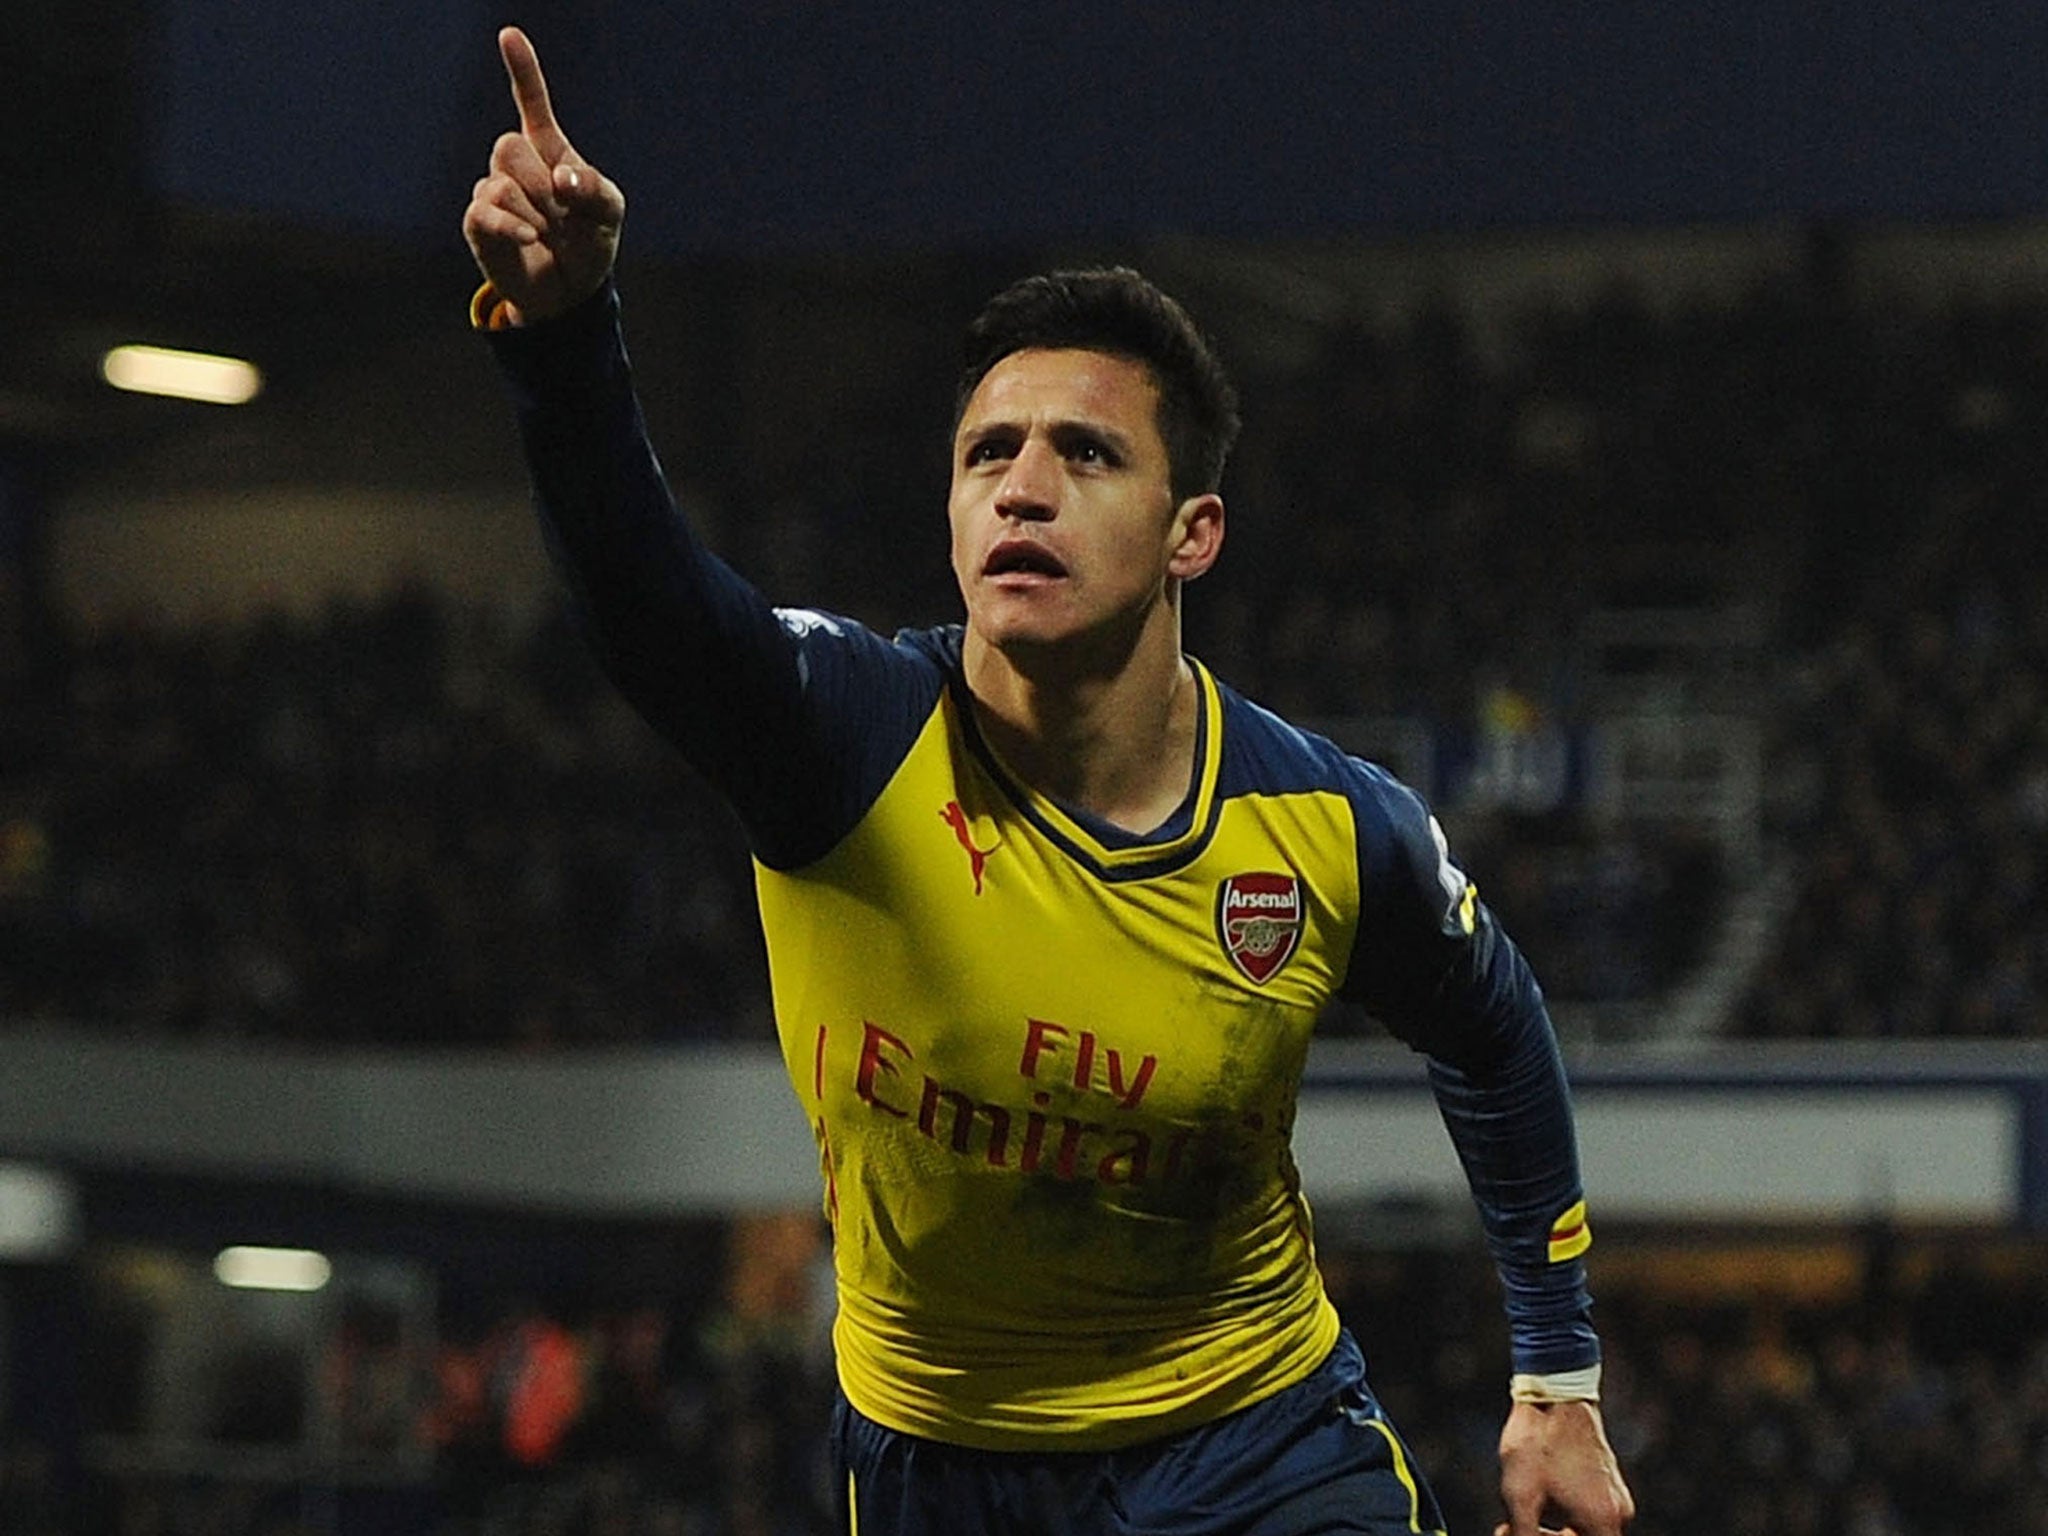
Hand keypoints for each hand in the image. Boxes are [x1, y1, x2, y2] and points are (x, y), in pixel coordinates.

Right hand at [462, 27, 625, 323]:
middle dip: (541, 184)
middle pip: (508, 145)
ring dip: (536, 214)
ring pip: (501, 182)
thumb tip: (559, 177)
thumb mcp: (609, 214)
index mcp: (550, 150)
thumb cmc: (590, 243)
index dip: (522, 70)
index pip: (532, 103)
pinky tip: (532, 240)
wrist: (571, 292)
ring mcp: (492, 191)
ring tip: (548, 235)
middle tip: (561, 215)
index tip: (509, 35)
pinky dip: (515, 228)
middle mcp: (515, 164)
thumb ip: (593, 188)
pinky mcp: (478, 222)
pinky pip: (488, 213)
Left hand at [1493, 1399, 1633, 1535]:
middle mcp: (1619, 1514)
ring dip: (1552, 1527)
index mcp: (1603, 1523)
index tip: (1519, 1531)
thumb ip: (1525, 1534)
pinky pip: (1588, 1510)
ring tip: (1519, 1507)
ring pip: (1584, 1528)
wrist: (1555, 1393)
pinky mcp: (1609, 1481)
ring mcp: (1617, 1496)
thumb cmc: (1537, 1444)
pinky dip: (1563, 1510)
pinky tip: (1537, 1493)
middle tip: (1508, 1526)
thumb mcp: (1521, 1497)